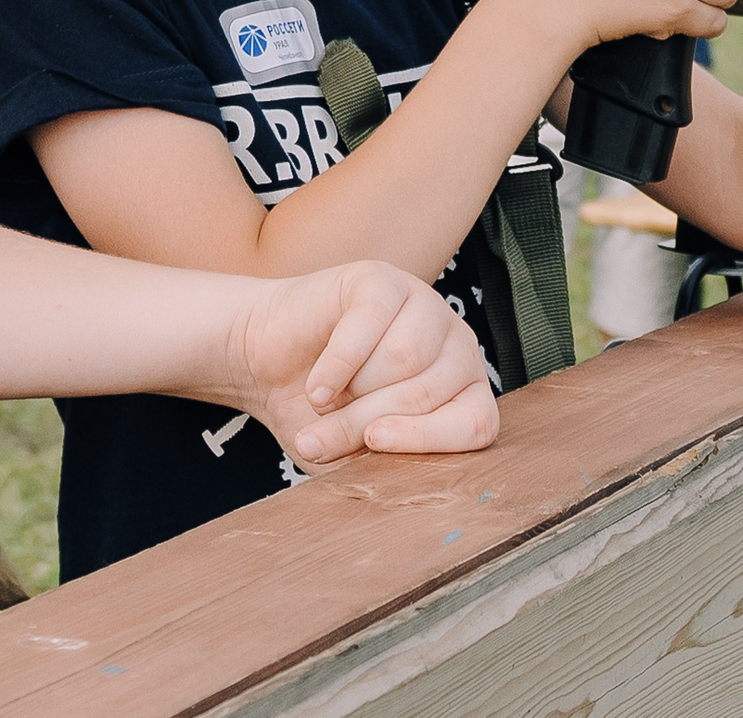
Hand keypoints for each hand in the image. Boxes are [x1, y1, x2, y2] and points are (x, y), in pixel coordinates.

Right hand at [229, 261, 499, 465]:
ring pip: (403, 357)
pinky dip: (337, 364)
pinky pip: (370, 324)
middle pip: (426, 391)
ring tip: (322, 400)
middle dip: (364, 421)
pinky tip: (317, 384)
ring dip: (350, 391)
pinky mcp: (383, 279)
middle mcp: (455, 346)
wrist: (266, 361)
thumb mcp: (351, 453)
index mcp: (463, 392)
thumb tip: (385, 461)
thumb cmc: (320, 410)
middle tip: (320, 437)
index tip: (375, 443)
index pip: (476, 423)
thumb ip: (378, 464)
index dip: (427, 439)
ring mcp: (424, 306)